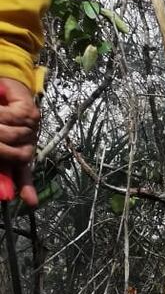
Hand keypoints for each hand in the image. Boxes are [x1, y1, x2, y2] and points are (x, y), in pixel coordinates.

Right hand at [0, 78, 39, 205]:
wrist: (0, 90)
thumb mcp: (0, 143)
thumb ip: (2, 167)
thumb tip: (7, 193)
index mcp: (18, 151)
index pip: (23, 173)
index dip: (27, 188)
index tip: (31, 203)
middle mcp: (28, 141)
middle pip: (16, 155)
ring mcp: (32, 127)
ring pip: (11, 134)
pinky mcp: (29, 111)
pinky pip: (12, 117)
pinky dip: (2, 112)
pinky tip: (0, 107)